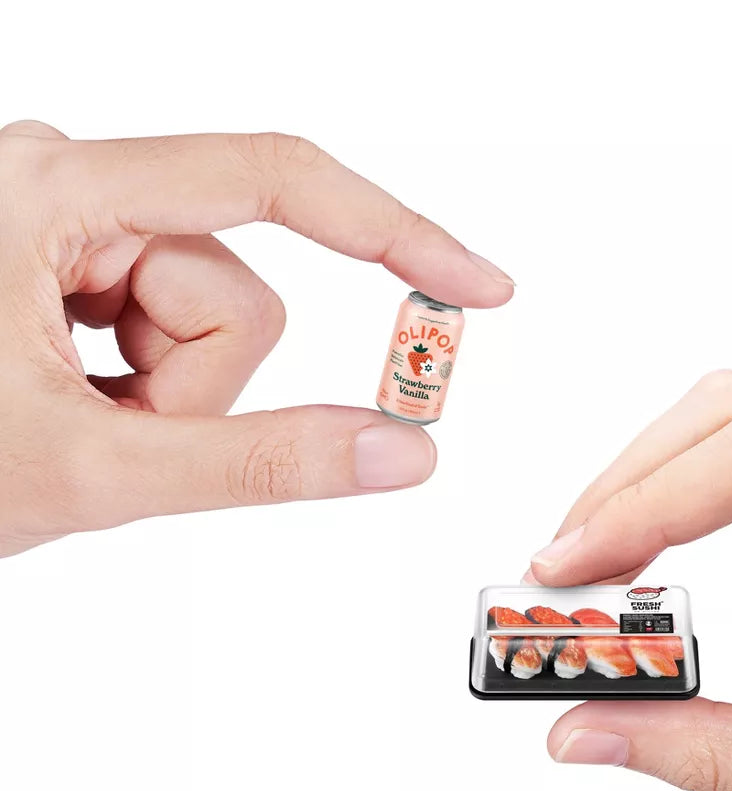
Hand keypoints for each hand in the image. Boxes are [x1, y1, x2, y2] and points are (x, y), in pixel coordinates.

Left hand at [0, 120, 512, 556]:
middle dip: (201, 389)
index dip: (393, 235)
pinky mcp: (72, 260)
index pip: (271, 180)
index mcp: (53, 190)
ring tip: (84, 427)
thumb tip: (400, 449)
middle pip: (237, 291)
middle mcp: (65, 181)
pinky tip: (77, 406)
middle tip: (118, 435)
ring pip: (210, 318)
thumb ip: (258, 464)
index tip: (477, 289)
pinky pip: (172, 326)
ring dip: (171, 398)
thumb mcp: (91, 468)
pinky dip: (149, 389)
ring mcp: (68, 222)